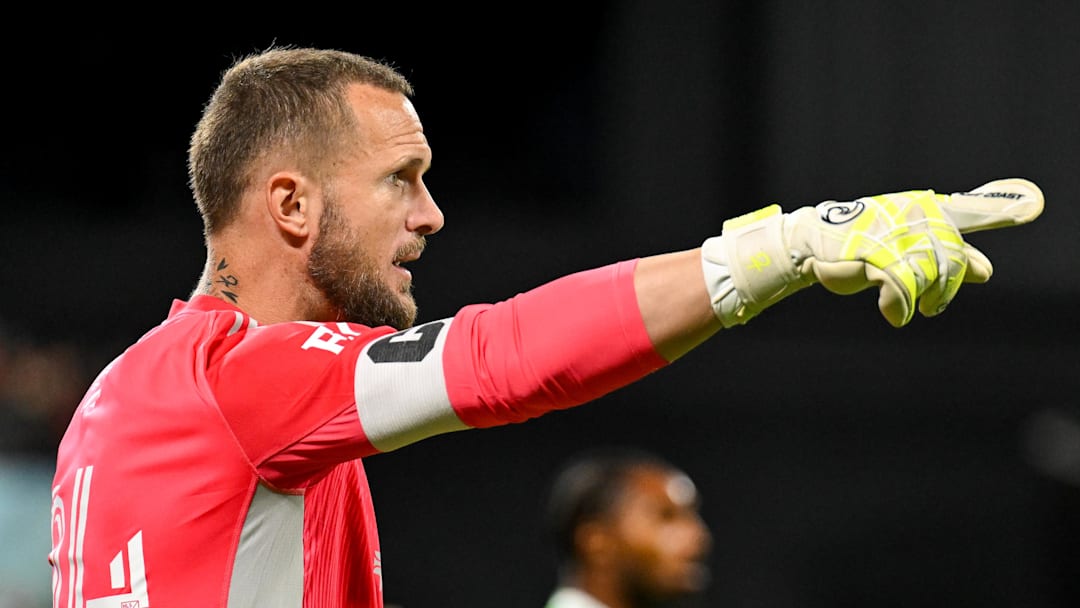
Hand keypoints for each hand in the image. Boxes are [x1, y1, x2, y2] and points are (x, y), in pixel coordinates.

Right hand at [702, 178, 1043, 326]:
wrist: (810, 244)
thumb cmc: (862, 242)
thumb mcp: (909, 245)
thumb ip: (952, 253)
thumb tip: (988, 271)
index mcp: (928, 209)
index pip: (970, 211)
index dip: (1002, 209)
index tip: (1033, 205)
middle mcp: (914, 215)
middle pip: (953, 260)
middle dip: (947, 290)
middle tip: (932, 307)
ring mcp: (893, 232)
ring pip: (932, 274)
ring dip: (927, 299)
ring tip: (914, 309)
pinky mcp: (873, 253)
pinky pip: (901, 287)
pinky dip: (898, 308)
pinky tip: (892, 316)